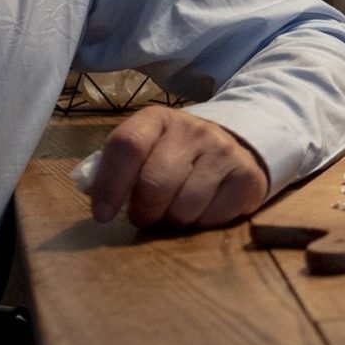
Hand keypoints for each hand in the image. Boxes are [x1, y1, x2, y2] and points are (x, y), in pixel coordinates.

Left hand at [87, 107, 271, 227]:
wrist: (234, 146)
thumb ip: (119, 168)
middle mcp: (193, 129)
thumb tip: (97, 198)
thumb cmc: (175, 155)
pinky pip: (212, 218)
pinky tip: (202, 210)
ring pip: (184, 207)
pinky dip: (201, 224)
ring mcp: (224, 151)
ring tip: (175, 211)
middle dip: (144, 212)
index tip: (102, 215)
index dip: (110, 185)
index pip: (127, 145)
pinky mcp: (247, 177)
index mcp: (157, 119)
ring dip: (173, 221)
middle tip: (145, 217)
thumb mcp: (146, 149)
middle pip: (155, 183)